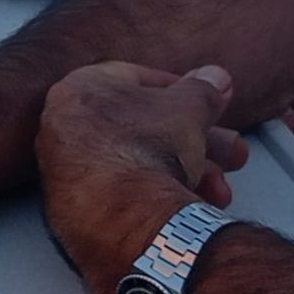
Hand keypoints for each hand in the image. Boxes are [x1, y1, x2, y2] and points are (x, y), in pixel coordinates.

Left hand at [37, 62, 248, 293]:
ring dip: (189, 172)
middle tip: (232, 154)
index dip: (180, 90)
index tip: (208, 104)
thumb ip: (203, 89)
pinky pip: (122, 192)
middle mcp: (62, 127)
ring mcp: (64, 170)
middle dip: (197, 140)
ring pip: (139, 162)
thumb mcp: (190, 108)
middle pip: (143, 126)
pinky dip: (158, 196)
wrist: (123, 216)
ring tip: (221, 190)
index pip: (133, 78)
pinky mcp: (73, 207)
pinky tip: (192, 206)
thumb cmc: (147, 148)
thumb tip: (215, 77)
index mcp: (77, 89)